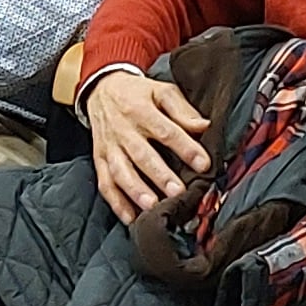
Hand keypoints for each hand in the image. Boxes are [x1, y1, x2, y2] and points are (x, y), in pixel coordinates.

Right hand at [77, 59, 207, 211]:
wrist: (100, 89)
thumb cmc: (137, 94)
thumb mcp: (161, 91)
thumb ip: (183, 110)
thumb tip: (204, 127)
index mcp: (141, 110)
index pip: (165, 130)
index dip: (185, 147)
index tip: (203, 164)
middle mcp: (123, 130)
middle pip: (142, 155)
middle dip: (160, 175)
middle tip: (177, 192)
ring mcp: (110, 147)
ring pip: (120, 171)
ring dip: (136, 191)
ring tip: (152, 206)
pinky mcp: (100, 159)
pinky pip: (105, 183)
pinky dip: (116, 202)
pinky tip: (130, 217)